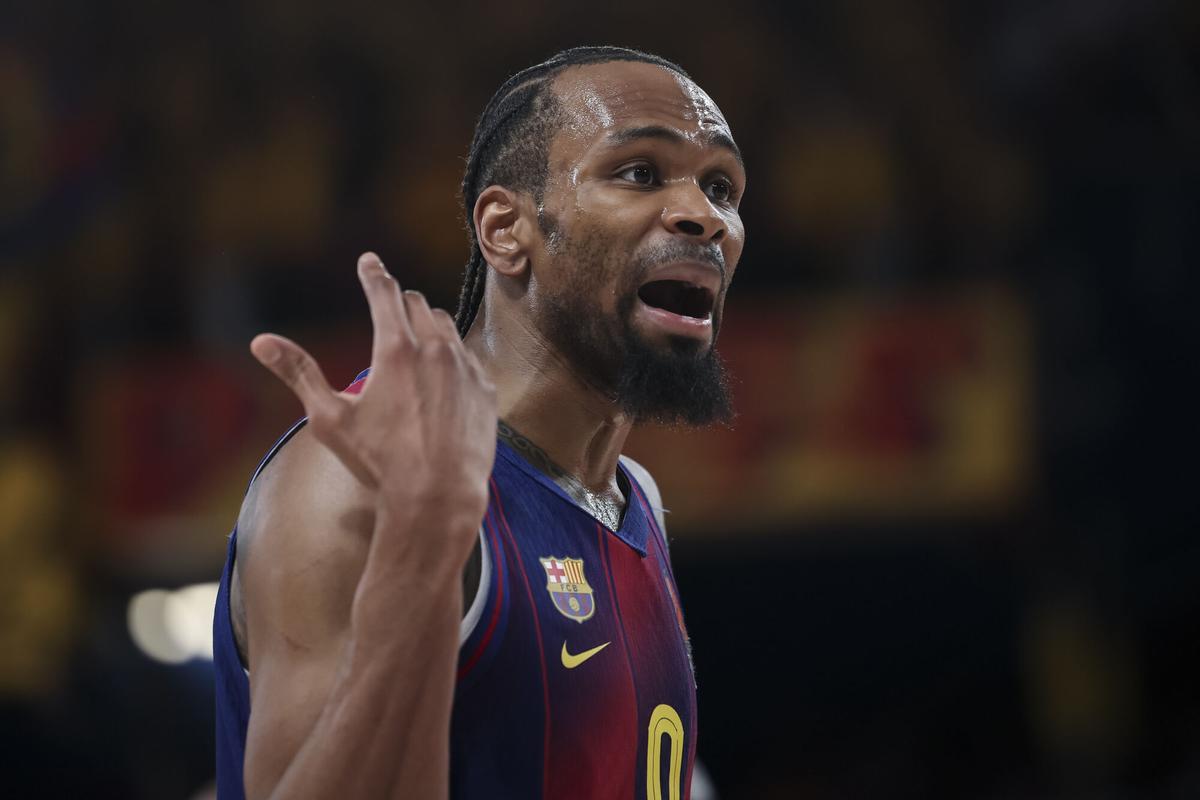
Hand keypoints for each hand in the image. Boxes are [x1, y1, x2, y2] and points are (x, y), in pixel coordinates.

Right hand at [249, 252, 496, 560]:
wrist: (437, 498)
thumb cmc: (380, 461)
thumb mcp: (330, 418)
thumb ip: (299, 373)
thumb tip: (260, 342)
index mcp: (396, 349)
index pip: (385, 293)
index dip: (373, 274)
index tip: (369, 261)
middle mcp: (436, 349)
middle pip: (418, 305)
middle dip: (400, 304)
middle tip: (389, 310)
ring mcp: (466, 368)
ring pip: (446, 327)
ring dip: (428, 326)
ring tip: (414, 342)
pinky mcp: (485, 390)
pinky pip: (468, 357)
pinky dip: (452, 357)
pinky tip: (442, 376)